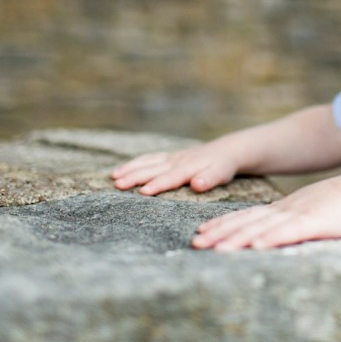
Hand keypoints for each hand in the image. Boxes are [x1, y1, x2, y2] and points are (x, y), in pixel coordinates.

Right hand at [111, 143, 237, 194]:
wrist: (227, 150)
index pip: (171, 177)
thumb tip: (197, 184)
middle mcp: (178, 161)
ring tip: (113, 178)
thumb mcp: (222, 173)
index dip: (158, 184)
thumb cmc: (223, 166)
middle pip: (153, 169)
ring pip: (148, 162)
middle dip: (135, 176)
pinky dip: (134, 163)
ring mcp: (172, 157)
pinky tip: (121, 169)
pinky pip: (149, 158)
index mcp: (190, 167)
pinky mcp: (169, 157)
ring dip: (131, 169)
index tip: (143, 191)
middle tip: (117, 184)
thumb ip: (210, 178)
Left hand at [191, 175, 340, 250]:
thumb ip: (292, 223)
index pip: (247, 217)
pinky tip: (256, 246)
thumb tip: (273, 236)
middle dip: (219, 233)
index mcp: (284, 210)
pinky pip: (289, 232)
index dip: (223, 224)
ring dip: (237, 239)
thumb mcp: (311, 214)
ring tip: (216, 250)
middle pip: (247, 222)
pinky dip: (271, 239)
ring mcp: (298, 215)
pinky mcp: (314, 222)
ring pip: (261, 228)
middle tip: (196, 243)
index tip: (202, 233)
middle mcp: (285, 211)